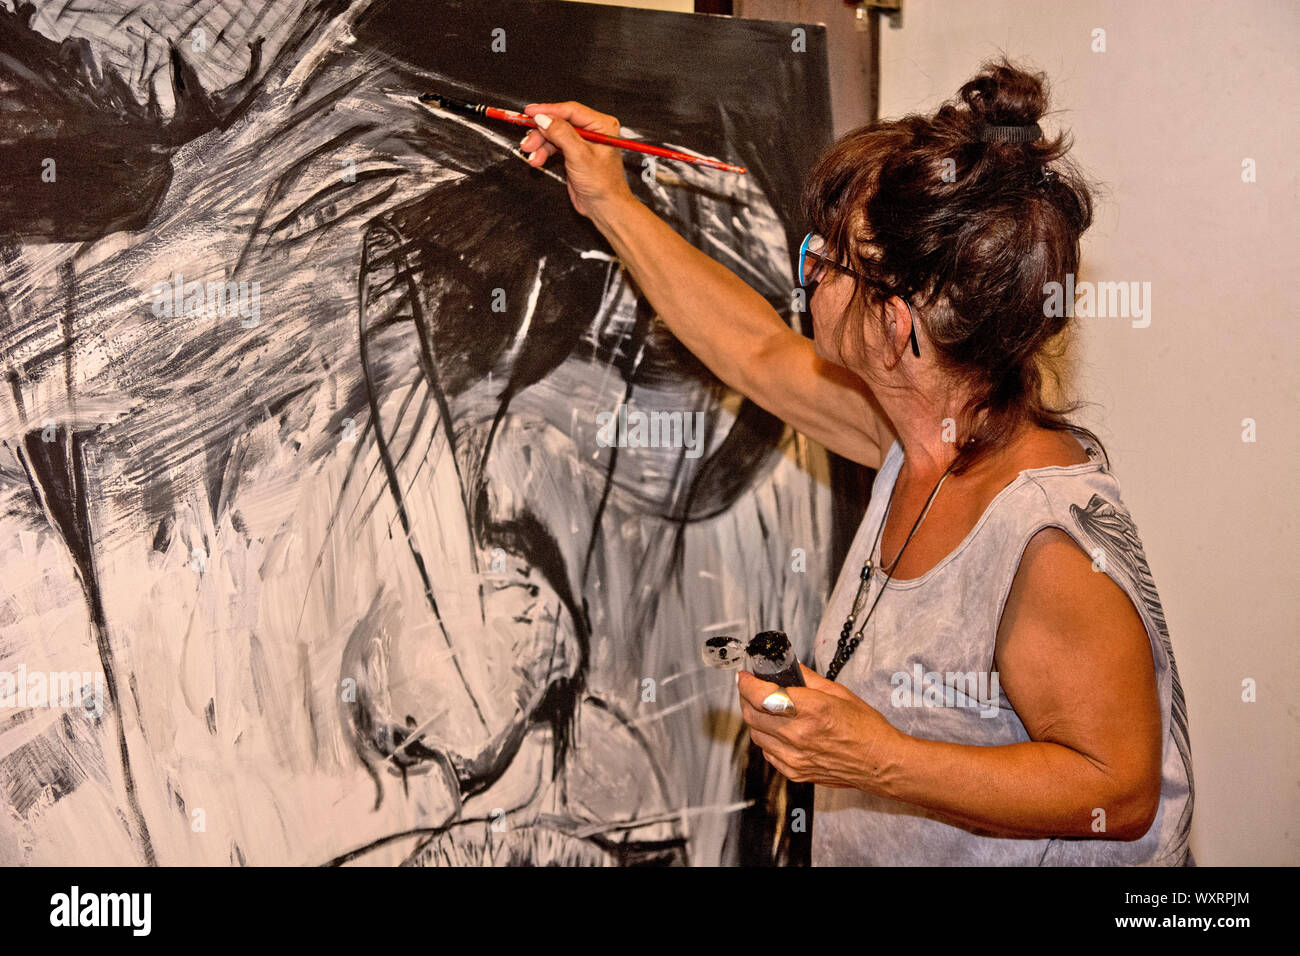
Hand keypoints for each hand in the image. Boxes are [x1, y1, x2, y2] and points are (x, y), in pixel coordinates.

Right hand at [521, 100, 635, 219]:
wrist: (605, 207)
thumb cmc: (603, 185)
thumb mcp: (580, 156)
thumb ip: (561, 134)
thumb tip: (544, 118)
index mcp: (601, 125)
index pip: (570, 110)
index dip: (548, 111)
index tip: (531, 112)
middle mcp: (592, 130)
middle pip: (559, 122)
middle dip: (541, 132)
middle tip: (529, 141)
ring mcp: (582, 142)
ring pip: (554, 135)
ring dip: (540, 144)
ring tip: (532, 154)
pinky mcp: (573, 154)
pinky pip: (554, 147)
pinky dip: (543, 153)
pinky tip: (537, 160)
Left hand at [736, 663, 901, 791]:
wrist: (879, 762)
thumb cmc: (865, 728)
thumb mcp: (838, 692)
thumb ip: (807, 679)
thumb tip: (788, 666)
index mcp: (810, 709)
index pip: (760, 694)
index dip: (746, 683)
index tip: (745, 676)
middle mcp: (798, 734)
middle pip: (751, 714)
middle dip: (746, 698)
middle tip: (751, 689)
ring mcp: (794, 757)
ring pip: (756, 735)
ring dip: (755, 719)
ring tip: (766, 709)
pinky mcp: (795, 772)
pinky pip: (767, 753)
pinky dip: (767, 739)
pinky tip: (779, 731)